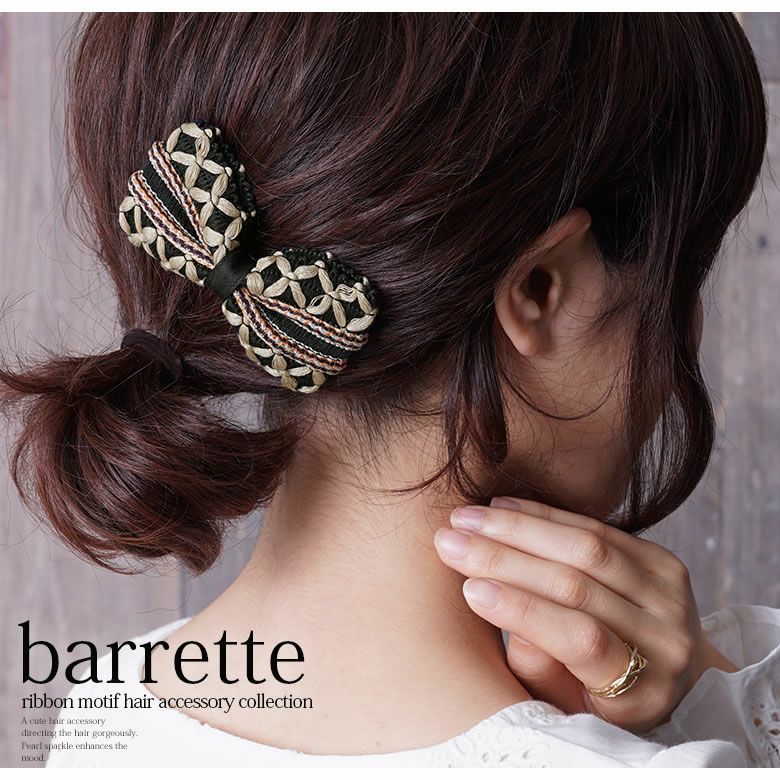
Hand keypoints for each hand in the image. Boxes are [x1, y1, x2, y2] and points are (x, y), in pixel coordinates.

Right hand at [433, 496, 738, 733]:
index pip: (581, 639)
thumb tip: (500, 600)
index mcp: (643, 692)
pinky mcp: (665, 560)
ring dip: (517, 527)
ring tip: (466, 519)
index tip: (469, 589)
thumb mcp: (562, 706)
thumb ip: (535, 664)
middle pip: (578, 585)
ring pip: (587, 547)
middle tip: (450, 543)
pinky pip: (598, 527)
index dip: (523, 610)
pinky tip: (502, 507)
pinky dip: (544, 515)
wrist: (672, 677)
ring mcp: (671, 595)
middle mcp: (667, 639)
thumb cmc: (599, 700)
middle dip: (503, 559)